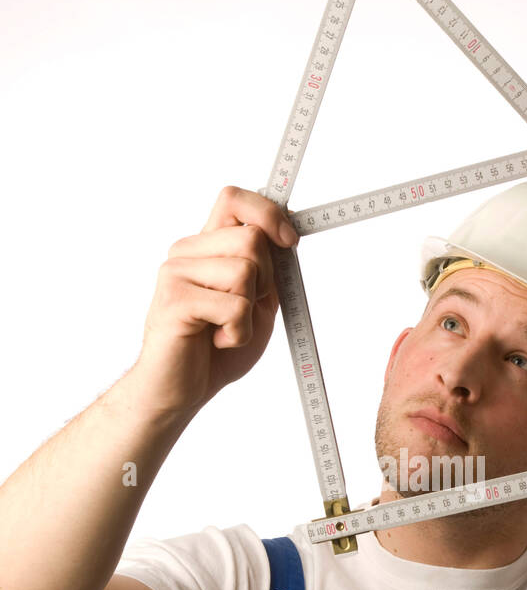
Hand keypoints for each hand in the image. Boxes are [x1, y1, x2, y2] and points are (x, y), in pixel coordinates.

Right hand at [130, 186, 298, 416]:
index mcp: (205, 247)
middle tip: (242, 312)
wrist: (181, 390)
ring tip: (225, 329)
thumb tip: (286, 236)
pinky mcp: (175, 300)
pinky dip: (238, 332)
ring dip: (249, 313)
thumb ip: (268, 271)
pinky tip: (217, 341)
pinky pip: (235, 306)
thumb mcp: (255, 304)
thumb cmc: (216, 350)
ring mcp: (175, 273)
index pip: (234, 199)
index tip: (289, 241)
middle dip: (265, 282)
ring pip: (245, 271)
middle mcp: (186, 252)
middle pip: (251, 240)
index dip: (267, 213)